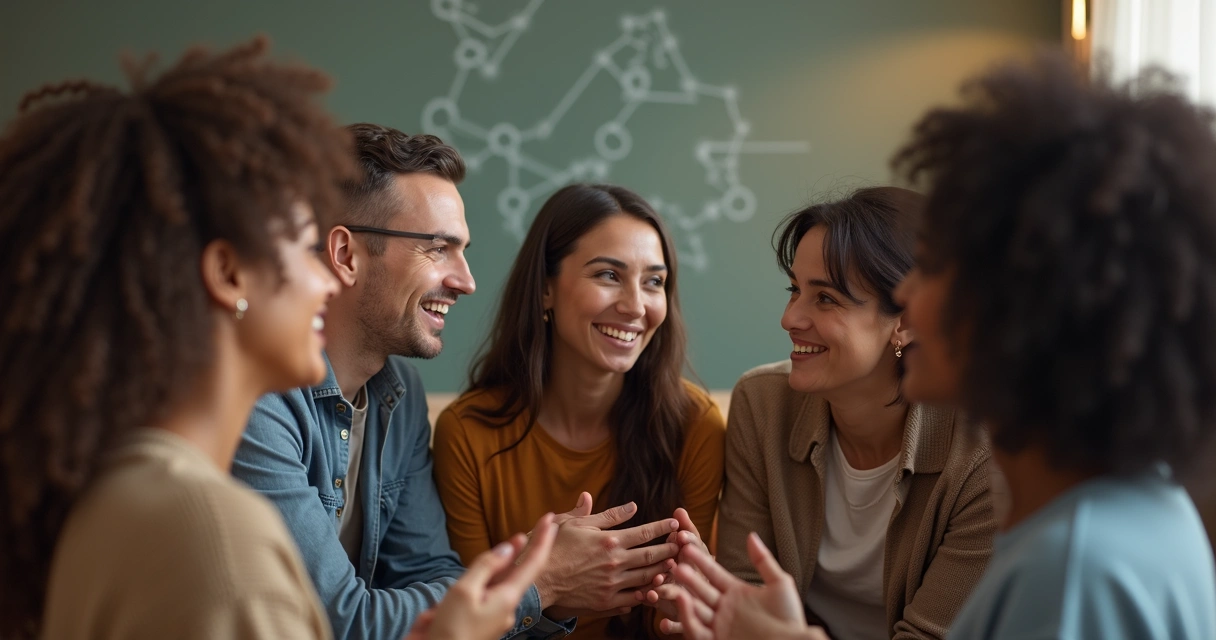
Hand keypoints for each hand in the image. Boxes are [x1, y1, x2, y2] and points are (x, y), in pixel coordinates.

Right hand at [404, 513, 557, 639]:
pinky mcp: (479, 622)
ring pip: (494, 584)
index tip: (550, 519)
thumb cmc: (450, 629)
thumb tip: (509, 547)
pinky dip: (474, 588)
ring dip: (489, 572)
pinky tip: (462, 590)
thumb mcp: (465, 590)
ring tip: (482, 567)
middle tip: (525, 533)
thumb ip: (486, 566)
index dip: (543, 540)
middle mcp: (505, 607)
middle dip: (516, 555)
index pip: (534, 563)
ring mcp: (493, 616)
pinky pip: (480, 597)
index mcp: (508, 598)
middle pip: (514, 573)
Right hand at [532, 492, 680, 619]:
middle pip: (652, 556)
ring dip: (664, 570)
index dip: (663, 527)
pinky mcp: (607, 601)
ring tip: (675, 564)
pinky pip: (634, 598)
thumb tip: (633, 505)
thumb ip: (607, 516)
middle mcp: (615, 562)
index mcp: (610, 541)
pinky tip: (655, 588)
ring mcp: (612, 584)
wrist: (539, 579)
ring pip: (647, 577)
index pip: (644, 532)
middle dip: (671, 549)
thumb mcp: (578, 523)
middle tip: (685, 544)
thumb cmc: (555, 546)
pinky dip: (647, 593)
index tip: (676, 522)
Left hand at [635, 507, 708, 624]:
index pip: (700, 552)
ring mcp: (701, 606)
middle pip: (694, 576)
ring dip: (671, 597)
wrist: (728, 612)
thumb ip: (688, 532)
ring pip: (687, 601)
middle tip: (670, 564)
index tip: (680, 536)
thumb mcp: (697, 554)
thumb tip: (679, 508)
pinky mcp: (695, 625)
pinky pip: (683, 627)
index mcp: (708, 566)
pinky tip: (661, 626)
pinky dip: (673, 626)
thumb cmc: (704, 574)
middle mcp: (707, 586)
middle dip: (682, 570)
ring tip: (653, 593)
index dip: (691, 544)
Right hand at [672, 533, 828, 639]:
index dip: (701, 560)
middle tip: (677, 563)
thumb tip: (751, 535)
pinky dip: (687, 617)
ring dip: (684, 594)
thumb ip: (763, 560)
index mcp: (735, 593)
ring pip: (695, 609)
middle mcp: (724, 609)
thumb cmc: (789, 618)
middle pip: (701, 590)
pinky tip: (684, 601)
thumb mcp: (779, 585)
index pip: (713, 573)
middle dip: (689, 576)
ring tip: (678, 582)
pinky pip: (696, 631)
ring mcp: (718, 625)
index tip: (688, 546)